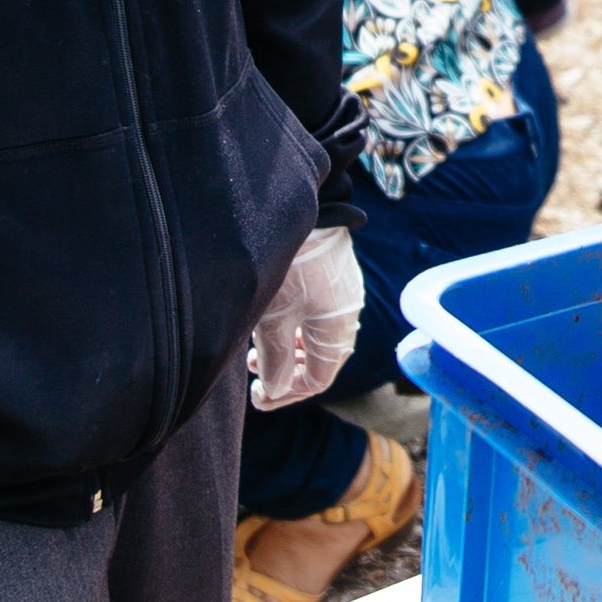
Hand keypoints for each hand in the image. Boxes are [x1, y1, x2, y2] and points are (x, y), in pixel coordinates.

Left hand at [249, 225, 364, 409]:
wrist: (301, 205)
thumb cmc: (285, 265)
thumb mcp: (272, 318)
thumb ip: (274, 360)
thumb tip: (275, 390)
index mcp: (338, 329)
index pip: (318, 379)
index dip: (286, 394)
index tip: (258, 395)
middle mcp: (348, 312)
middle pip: (321, 358)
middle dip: (287, 369)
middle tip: (253, 366)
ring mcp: (343, 289)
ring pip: (316, 333)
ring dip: (287, 346)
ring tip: (257, 342)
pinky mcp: (334, 270)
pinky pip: (318, 311)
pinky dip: (294, 323)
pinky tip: (272, 314)